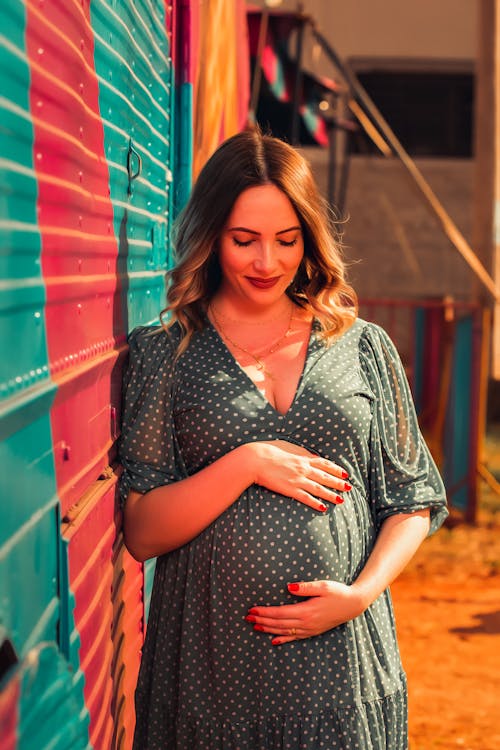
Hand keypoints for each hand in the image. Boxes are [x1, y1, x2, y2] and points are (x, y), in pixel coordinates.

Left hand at [245, 580, 365, 645]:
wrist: (354, 605)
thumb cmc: (338, 592)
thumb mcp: (323, 586)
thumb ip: (305, 587)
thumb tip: (288, 587)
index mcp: (306, 611)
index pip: (279, 613)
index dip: (265, 612)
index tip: (252, 610)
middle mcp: (306, 623)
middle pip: (279, 623)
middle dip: (262, 620)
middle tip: (247, 617)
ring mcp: (309, 629)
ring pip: (284, 631)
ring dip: (268, 629)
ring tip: (255, 627)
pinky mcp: (313, 631)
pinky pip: (295, 637)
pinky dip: (283, 639)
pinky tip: (273, 641)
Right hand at [247, 440, 350, 511]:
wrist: (256, 459)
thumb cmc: (268, 451)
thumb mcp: (287, 446)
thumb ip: (300, 451)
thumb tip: (310, 455)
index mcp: (302, 458)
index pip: (324, 464)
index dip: (336, 469)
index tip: (344, 474)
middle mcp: (303, 469)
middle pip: (325, 477)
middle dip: (338, 483)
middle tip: (349, 487)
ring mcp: (297, 480)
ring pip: (319, 489)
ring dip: (331, 495)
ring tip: (341, 500)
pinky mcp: (290, 489)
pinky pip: (306, 498)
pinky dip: (316, 503)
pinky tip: (323, 508)